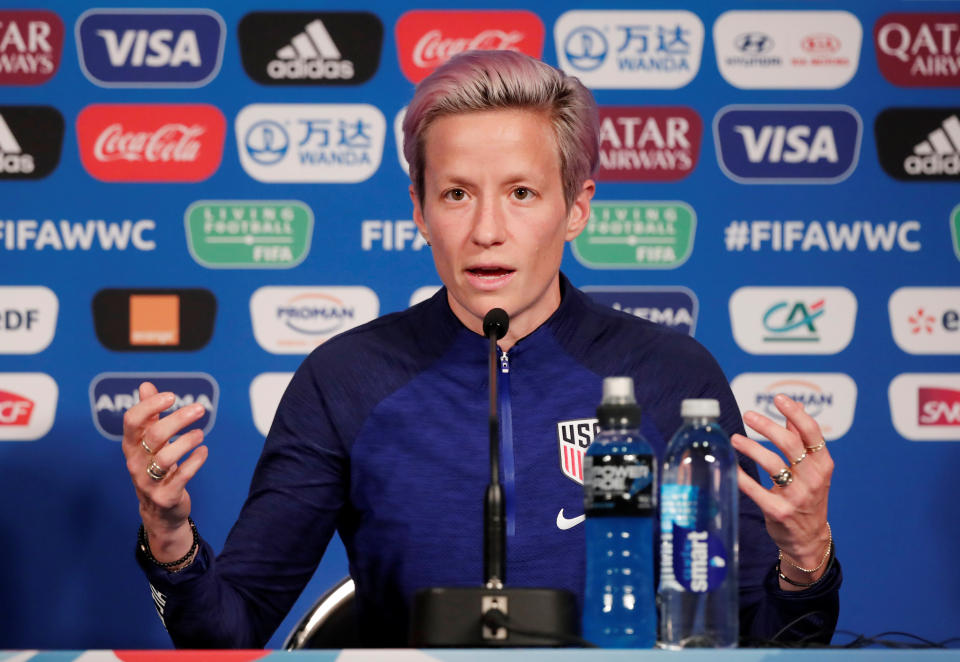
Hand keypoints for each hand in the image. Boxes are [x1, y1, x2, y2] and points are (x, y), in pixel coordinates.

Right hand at [122, 382, 208, 562]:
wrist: (159, 511)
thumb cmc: (155, 468)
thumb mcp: (149, 442)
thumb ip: (148, 414)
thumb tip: (145, 385)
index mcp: (131, 446)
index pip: (132, 421)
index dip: (150, 405)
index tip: (172, 396)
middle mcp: (136, 463)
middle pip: (154, 435)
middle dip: (179, 419)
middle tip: (200, 409)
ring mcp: (148, 482)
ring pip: (166, 458)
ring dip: (187, 441)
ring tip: (201, 434)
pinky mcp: (165, 496)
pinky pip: (181, 477)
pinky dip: (195, 462)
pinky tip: (204, 452)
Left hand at [730, 394, 833, 590]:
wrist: (809, 539)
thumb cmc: (808, 497)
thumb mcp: (812, 469)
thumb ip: (801, 440)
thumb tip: (792, 410)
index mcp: (822, 465)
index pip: (812, 433)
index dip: (795, 413)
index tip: (777, 398)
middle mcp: (813, 479)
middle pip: (790, 445)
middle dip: (767, 426)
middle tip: (748, 414)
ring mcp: (797, 497)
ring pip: (773, 464)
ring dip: (751, 448)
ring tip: (734, 439)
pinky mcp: (779, 512)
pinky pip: (756, 490)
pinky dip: (741, 477)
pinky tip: (731, 465)